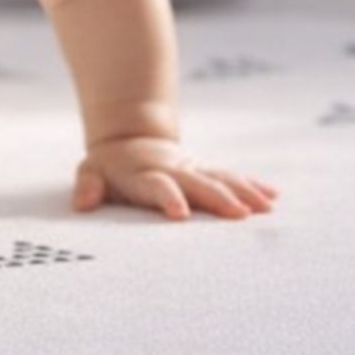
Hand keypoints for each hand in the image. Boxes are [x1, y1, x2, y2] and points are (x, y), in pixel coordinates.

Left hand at [71, 136, 280, 220]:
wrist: (130, 139)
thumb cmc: (109, 167)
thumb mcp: (91, 172)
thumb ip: (88, 186)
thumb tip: (82, 203)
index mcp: (144, 175)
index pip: (156, 186)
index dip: (168, 197)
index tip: (181, 213)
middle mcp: (173, 170)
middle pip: (197, 184)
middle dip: (219, 198)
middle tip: (241, 214)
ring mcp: (192, 169)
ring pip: (221, 179)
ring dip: (243, 192)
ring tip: (266, 208)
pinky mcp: (206, 171)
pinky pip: (231, 177)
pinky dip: (251, 185)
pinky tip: (272, 196)